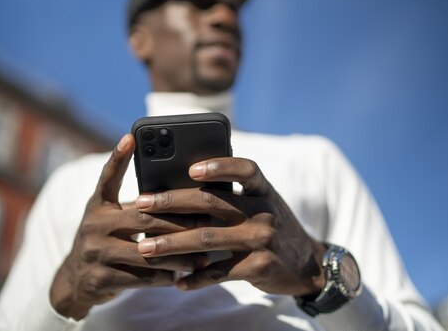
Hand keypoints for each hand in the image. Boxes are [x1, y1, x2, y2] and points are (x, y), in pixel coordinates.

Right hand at [50, 134, 207, 319]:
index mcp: (98, 206)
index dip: (118, 157)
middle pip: (142, 218)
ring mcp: (95, 253)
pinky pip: (140, 277)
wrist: (75, 281)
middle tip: (205, 222)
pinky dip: (163, 277)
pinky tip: (181, 276)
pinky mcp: (100, 278)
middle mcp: (94, 225)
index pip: (108, 177)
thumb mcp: (111, 218)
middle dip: (177, 222)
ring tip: (201, 257)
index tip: (131, 137)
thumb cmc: (105, 241)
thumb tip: (181, 193)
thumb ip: (135, 206)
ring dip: (176, 255)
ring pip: (145, 252)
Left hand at [135, 157, 326, 296]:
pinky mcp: (260, 266)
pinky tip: (178, 280)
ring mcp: (262, 239)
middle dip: (171, 202)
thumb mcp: (261, 203)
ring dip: (172, 244)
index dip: (219, 166)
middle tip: (141, 204)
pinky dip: (196, 277)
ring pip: (207, 238)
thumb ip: (232, 194)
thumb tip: (183, 184)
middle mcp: (264, 210)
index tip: (190, 168)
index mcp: (262, 190)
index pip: (244, 169)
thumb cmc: (271, 226)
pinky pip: (220, 271)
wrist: (307, 263)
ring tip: (146, 248)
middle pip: (211, 202)